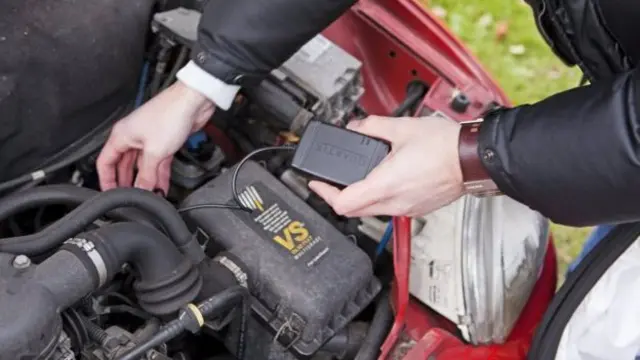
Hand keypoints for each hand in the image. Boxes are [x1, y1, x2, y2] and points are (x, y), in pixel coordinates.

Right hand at [96, 81, 214, 192]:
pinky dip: (159, 174)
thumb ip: (146, 174)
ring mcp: (149, 139)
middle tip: (130, 199)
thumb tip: (141, 190)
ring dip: (145, 181)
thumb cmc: (170, 114)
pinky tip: (162, 186)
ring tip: (148, 196)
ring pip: (142, 165)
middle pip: (123, 165)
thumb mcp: (155, 151)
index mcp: (121, 136)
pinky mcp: (164, 141)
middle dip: (127, 183)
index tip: (110, 194)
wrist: (193, 102)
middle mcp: (132, 136)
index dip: (106, 180)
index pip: (105, 162)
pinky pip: (157, 162)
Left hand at [309, 116, 464, 216]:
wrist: (473, 159)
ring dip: (359, 198)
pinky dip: (379, 199)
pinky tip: (383, 182)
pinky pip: (390, 209)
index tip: (316, 183)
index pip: (342, 203)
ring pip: (371, 212)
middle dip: (338, 196)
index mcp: (385, 184)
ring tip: (356, 179)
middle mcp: (395, 203)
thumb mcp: (402, 127)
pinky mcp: (418, 209)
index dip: (324, 193)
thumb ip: (372, 126)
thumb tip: (357, 127)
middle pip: (353, 211)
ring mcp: (407, 209)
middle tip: (331, 181)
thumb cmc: (445, 146)